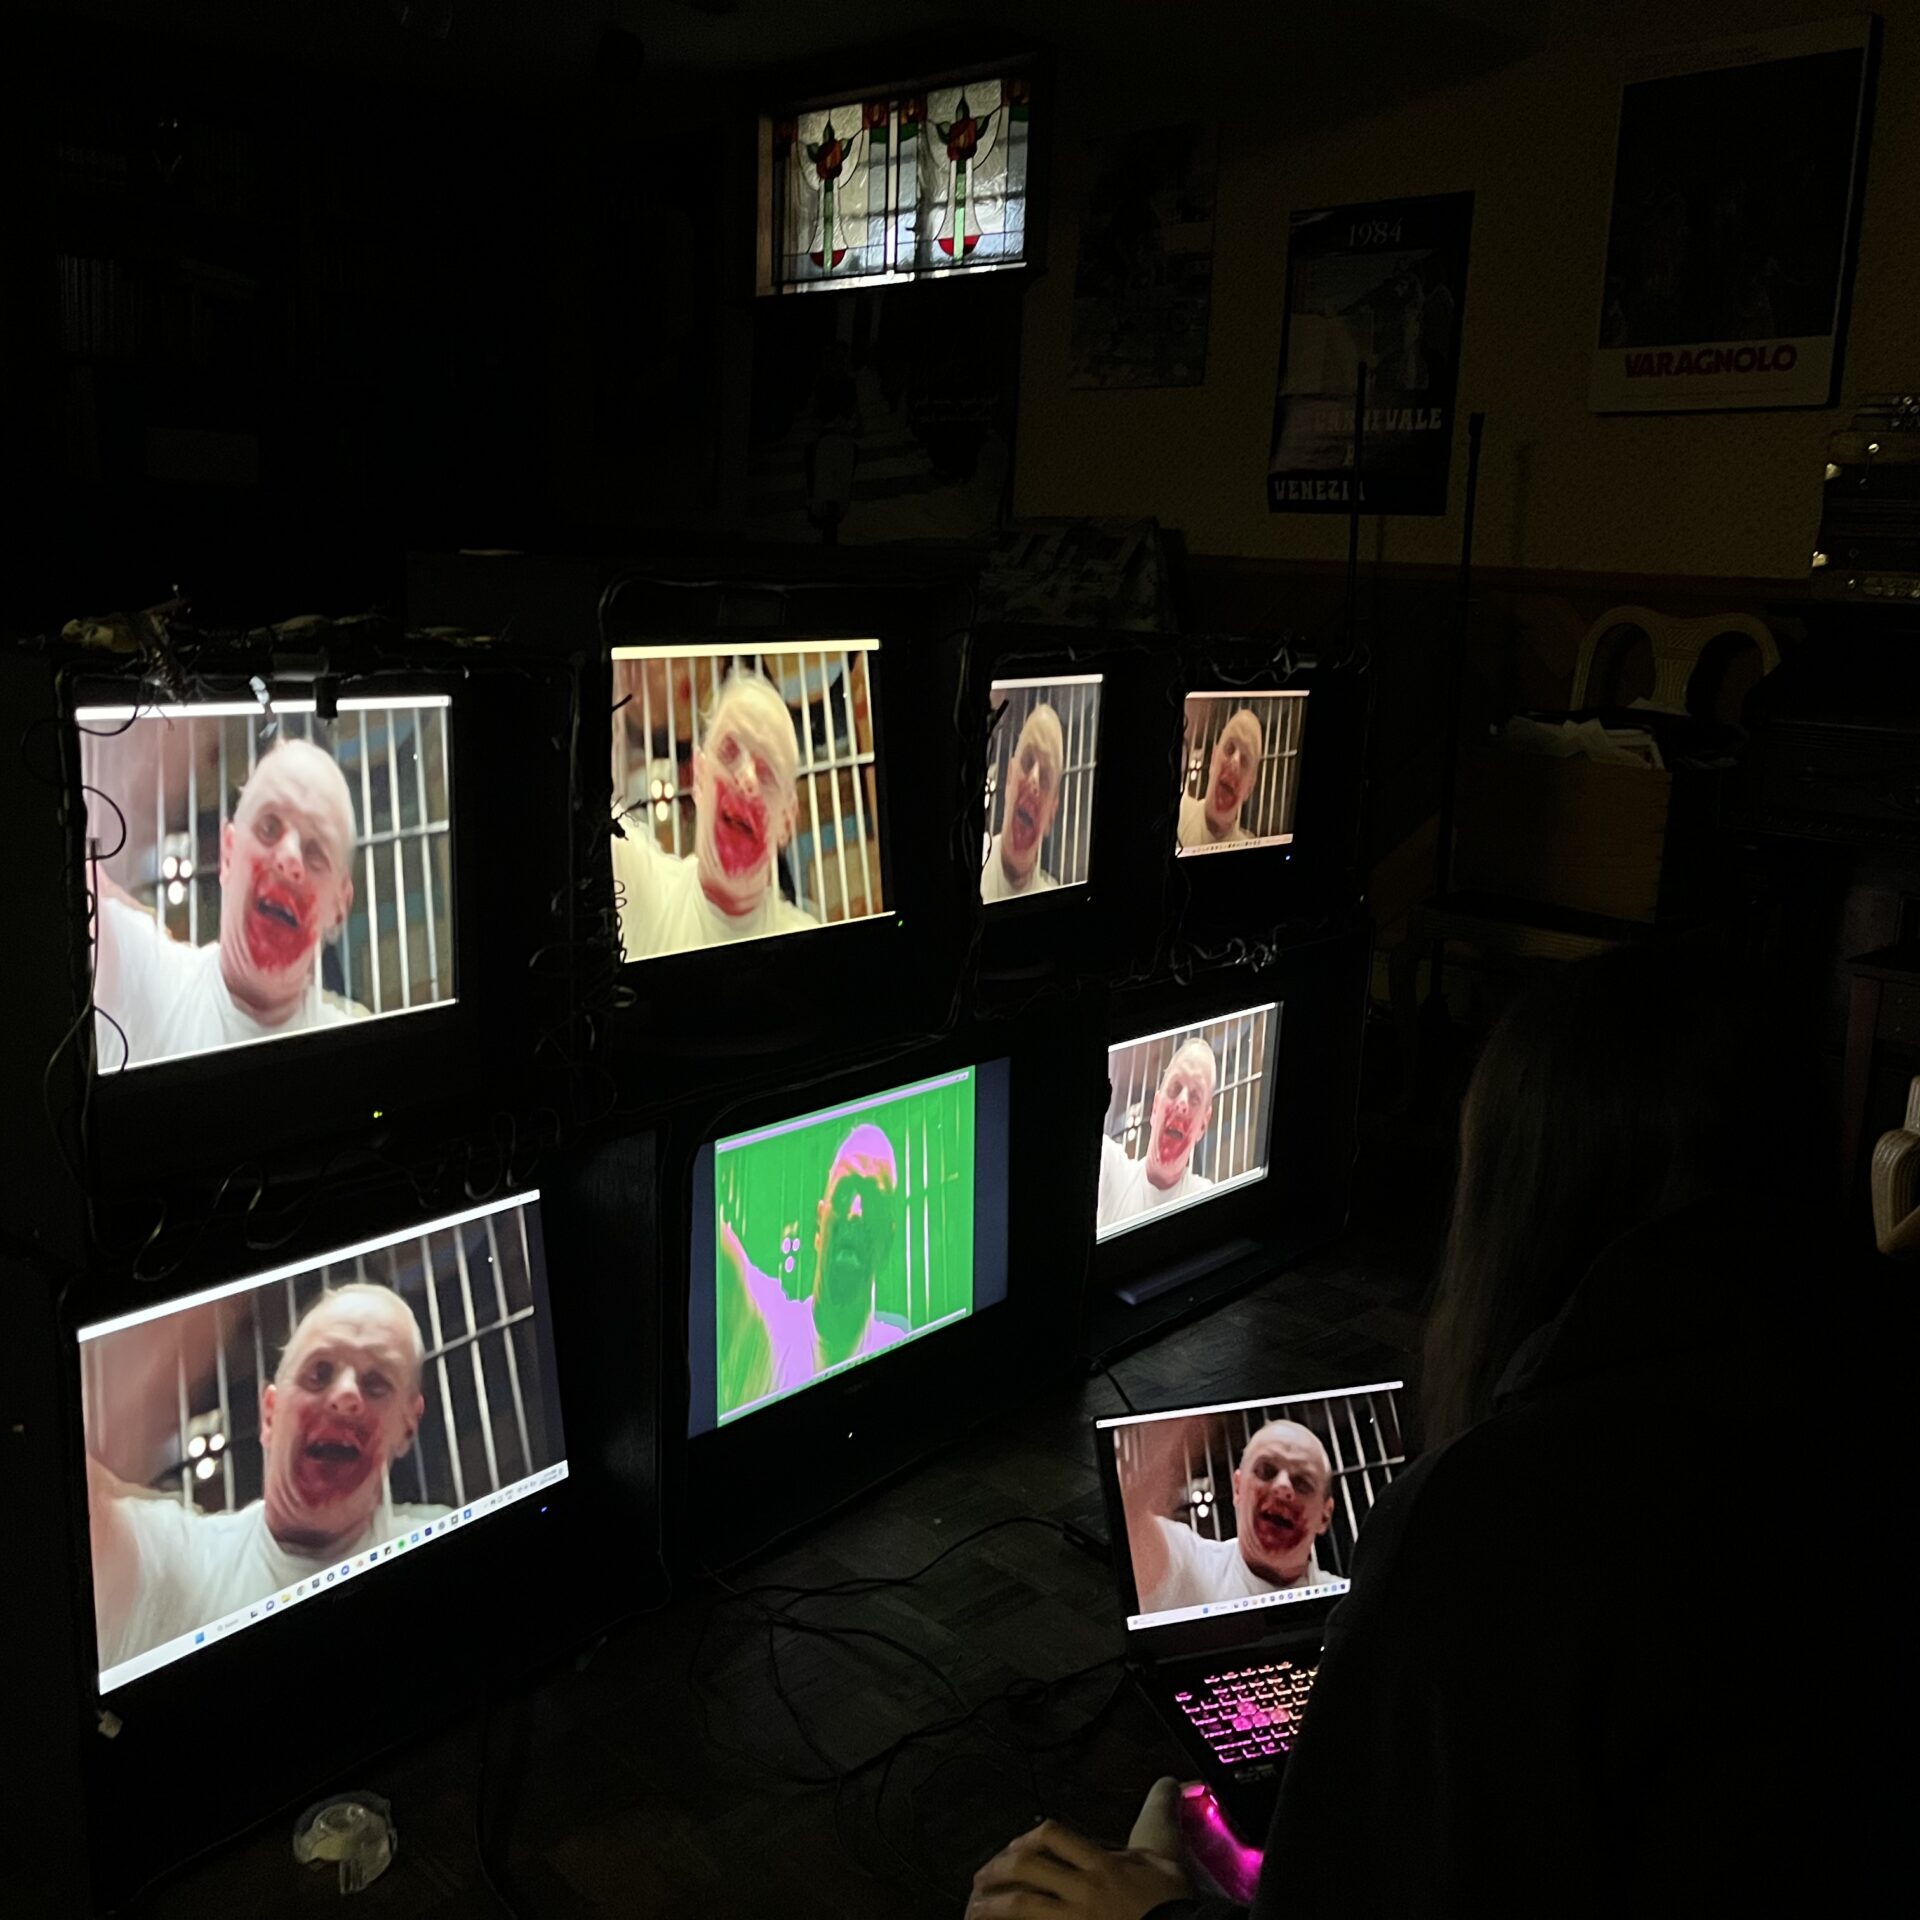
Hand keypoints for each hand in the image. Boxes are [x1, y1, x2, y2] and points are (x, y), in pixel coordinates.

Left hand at [966, 1819, 1190, 1919]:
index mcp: (1101, 1864)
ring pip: (1023, 1907)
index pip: (1051, 1836)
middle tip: (981, 1879)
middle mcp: (1084, 1890)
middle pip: (1028, 1869)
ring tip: (973, 1910)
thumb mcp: (1166, 1851)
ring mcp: (1077, 1919)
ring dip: (993, 1906)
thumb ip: (1158, 1814)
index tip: (1016, 1848)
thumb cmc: (1172, 1902)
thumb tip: (1168, 1782)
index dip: (1026, 1839)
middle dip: (998, 1871)